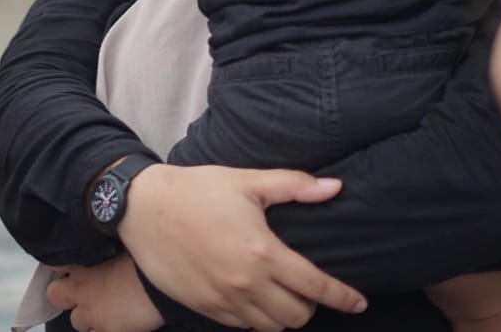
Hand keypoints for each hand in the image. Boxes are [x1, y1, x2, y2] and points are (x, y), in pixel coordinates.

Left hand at [46, 255, 164, 331]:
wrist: (161, 285)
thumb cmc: (146, 261)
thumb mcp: (122, 249)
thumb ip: (106, 254)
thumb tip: (109, 244)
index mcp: (84, 264)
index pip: (54, 264)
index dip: (60, 267)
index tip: (67, 269)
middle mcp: (81, 289)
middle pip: (54, 295)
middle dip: (65, 298)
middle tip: (83, 296)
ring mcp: (92, 314)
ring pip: (77, 322)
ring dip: (88, 318)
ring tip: (108, 312)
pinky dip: (105, 331)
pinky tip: (120, 325)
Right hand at [118, 164, 366, 331]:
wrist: (142, 207)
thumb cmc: (196, 190)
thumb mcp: (246, 182)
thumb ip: (294, 186)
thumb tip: (334, 187)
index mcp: (263, 252)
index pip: (316, 287)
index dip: (343, 297)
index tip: (358, 303)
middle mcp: (246, 283)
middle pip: (298, 316)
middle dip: (310, 306)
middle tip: (307, 289)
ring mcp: (223, 300)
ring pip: (271, 327)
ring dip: (283, 315)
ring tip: (281, 295)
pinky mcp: (203, 307)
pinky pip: (241, 326)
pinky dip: (254, 318)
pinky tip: (252, 298)